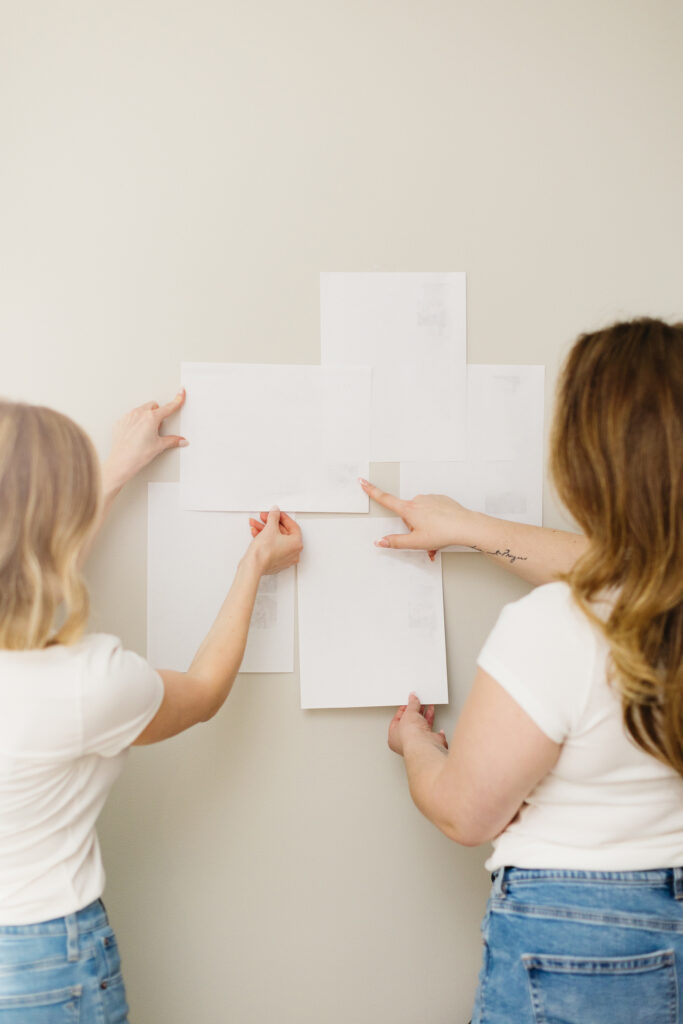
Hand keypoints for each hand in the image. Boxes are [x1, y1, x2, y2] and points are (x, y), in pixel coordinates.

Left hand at [103, 390, 187, 493]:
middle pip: (153, 406)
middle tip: (157, 428)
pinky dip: (135, 423)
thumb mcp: (159, 446)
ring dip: (146, 417)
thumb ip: (172, 441)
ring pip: (141, 410)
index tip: (181, 393)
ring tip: (145, 434)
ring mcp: (128, 417)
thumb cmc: (137, 455)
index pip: (168, 407)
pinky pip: (130, 417)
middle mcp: (138, 414)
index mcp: (151, 418)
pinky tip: (135, 435)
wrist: (121, 462)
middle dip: (157, 414)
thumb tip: (181, 441)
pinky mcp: (120, 422)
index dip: (177, 400)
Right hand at [248, 508, 302, 574]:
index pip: (293, 526)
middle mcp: (293, 553)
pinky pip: (273, 547)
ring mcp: (285, 559)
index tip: (277, 513)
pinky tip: (257, 533)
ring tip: (257, 525)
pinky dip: (266, 540)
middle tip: (265, 517)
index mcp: (296, 544)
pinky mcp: (276, 562)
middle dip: (272, 524)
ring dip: (266, 530)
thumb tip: (275, 512)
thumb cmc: (264, 552)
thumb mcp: (270, 528)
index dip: (283, 517)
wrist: (253, 565)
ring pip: (276, 540)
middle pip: (283, 533)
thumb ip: (274, 517)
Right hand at [359, 478, 473, 557]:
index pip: (385, 499)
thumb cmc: (442, 533)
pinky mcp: (441, 500)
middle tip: (423, 539)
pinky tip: (442, 529)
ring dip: (425, 526)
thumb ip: (395, 542)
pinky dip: (434, 521)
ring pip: (421, 514)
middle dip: (413, 527)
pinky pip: (433, 511)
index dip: (371, 491)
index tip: (362, 481)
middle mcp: (418, 500)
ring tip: (435, 538)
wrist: (465, 526)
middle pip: (407, 515)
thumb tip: (380, 541)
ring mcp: (430, 498)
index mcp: (408, 509)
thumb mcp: (415, 542)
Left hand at [388, 693, 447, 756]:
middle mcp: (406, 742)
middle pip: (411, 723)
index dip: (404, 710)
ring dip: (425, 715)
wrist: (424, 744)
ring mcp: (418, 743)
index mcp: (393, 736)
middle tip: (419, 702)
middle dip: (416, 712)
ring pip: (422, 726)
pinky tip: (433, 718)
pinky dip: (433, 723)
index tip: (409, 702)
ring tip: (428, 704)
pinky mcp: (430, 743)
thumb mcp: (409, 713)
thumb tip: (413, 698)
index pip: (397, 720)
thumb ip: (412, 704)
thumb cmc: (410, 735)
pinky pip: (431, 730)